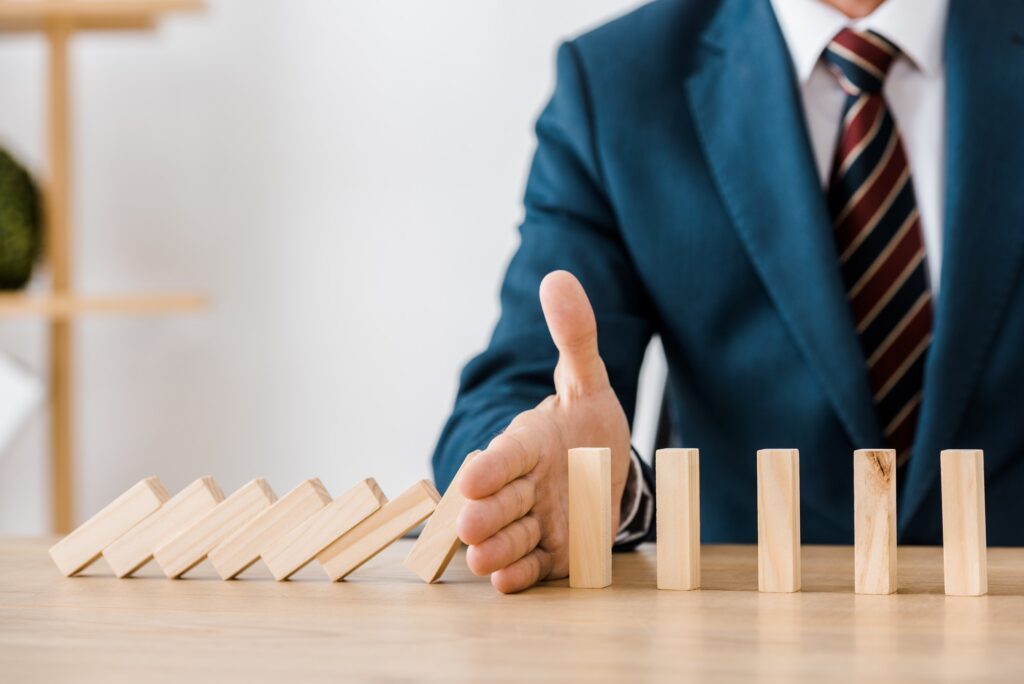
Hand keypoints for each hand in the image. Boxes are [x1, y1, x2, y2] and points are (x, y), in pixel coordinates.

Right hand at [455, 270, 630, 592]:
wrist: (602, 466)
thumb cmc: (586, 423)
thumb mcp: (587, 379)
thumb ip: (574, 335)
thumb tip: (558, 277)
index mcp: (525, 444)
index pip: (502, 456)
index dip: (490, 467)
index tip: (474, 477)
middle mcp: (523, 486)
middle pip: (498, 503)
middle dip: (485, 514)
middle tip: (471, 524)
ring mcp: (535, 521)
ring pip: (509, 539)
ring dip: (497, 549)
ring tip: (486, 558)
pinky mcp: (553, 553)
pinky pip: (533, 567)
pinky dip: (520, 575)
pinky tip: (508, 580)